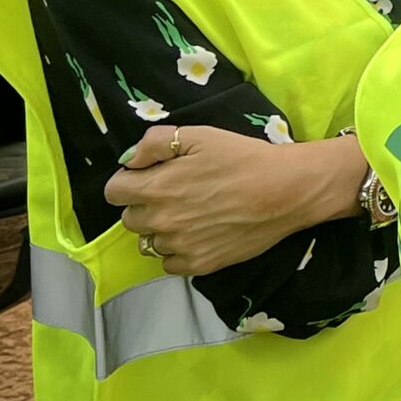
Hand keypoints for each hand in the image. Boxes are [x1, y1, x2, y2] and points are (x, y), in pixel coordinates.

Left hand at [103, 125, 360, 277]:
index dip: (130, 181)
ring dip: (162, 228)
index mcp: (156, 188)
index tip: (151, 176)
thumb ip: (156, 142)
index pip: (114, 192)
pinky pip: (168, 262)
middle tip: (177, 192)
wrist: (287, 190)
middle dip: (146, 204)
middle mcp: (160, 221)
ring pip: (149, 241)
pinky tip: (200, 233)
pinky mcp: (197, 265)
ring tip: (193, 213)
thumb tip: (129, 161)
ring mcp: (178, 247)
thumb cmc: (244, 158)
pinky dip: (178, 250)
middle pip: (130, 218)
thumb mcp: (201, 135)